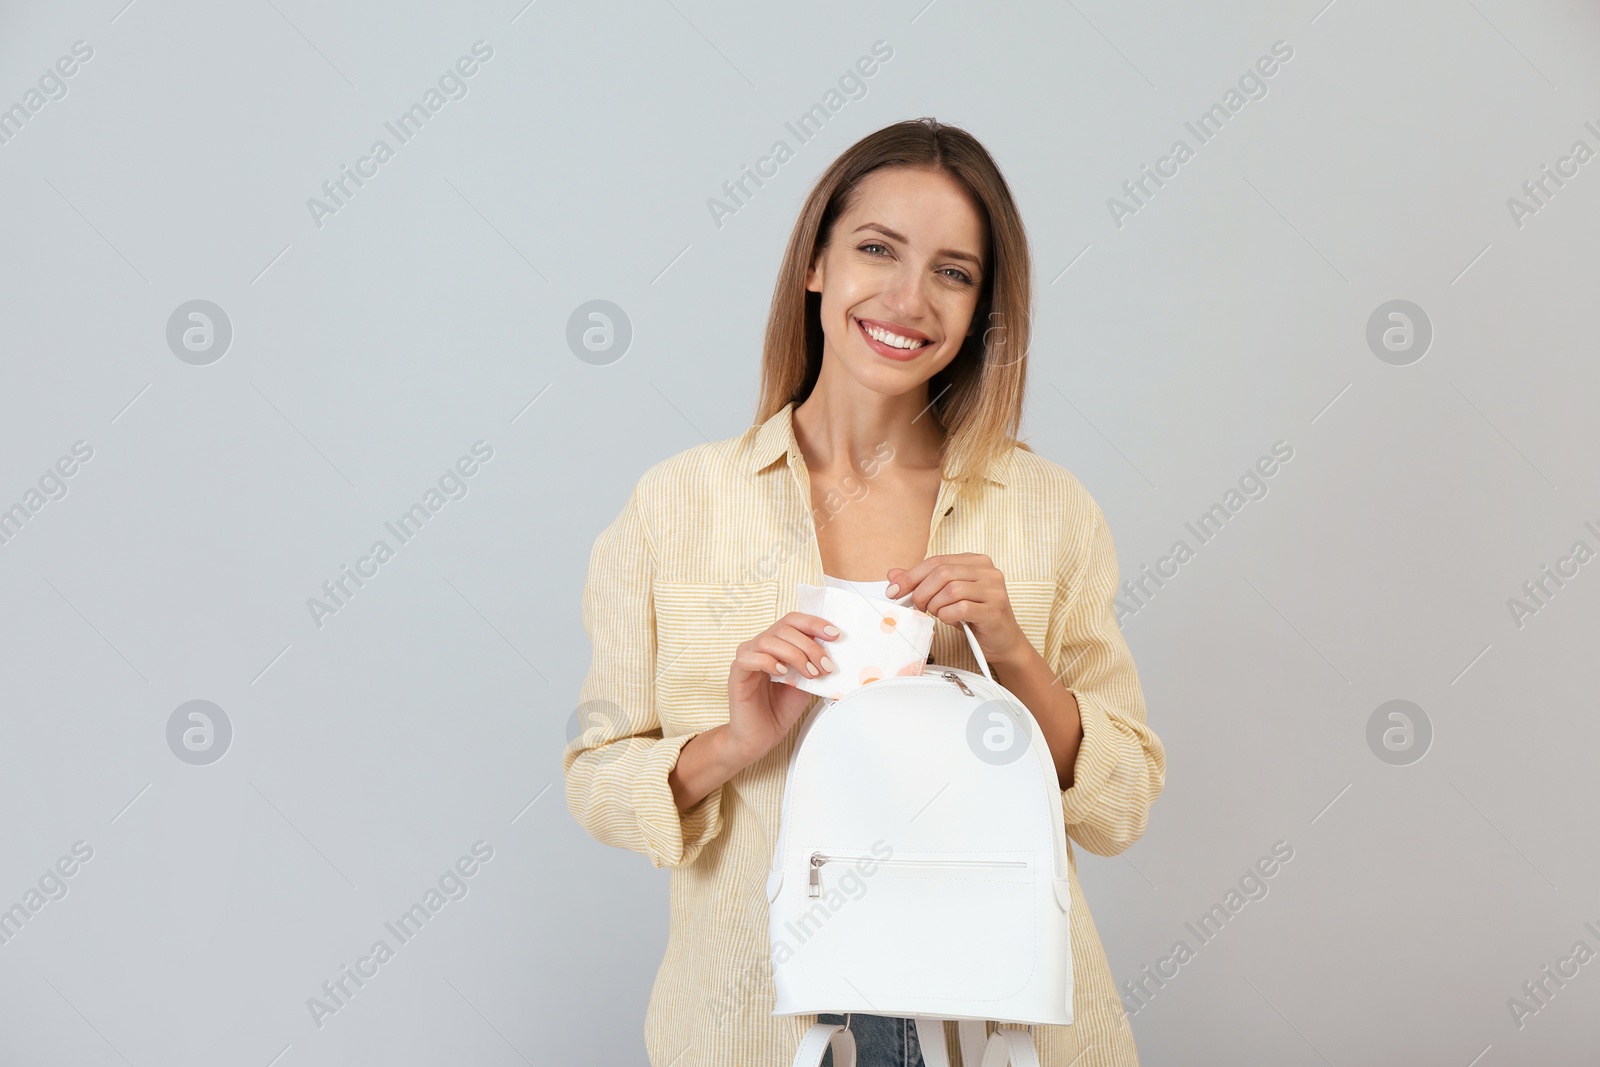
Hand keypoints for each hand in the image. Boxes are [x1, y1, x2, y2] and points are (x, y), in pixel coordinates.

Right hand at [724, 612, 838, 765]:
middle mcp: (759, 647)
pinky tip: (782, 673)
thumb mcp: (806, 683)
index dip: (814, 623)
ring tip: (810, 674)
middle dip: (810, 645)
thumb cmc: (780, 710)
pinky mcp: (736, 675)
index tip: (834, 634)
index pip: (793, 621)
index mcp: (776, 644)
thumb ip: (814, 665)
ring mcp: (746, 659)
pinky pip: (748, 658)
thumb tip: (834, 653)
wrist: (760, 738)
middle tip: (825, 666)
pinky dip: (768, 662)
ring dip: (794, 655)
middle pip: (784, 628)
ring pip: (768, 641)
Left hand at [886, 553, 1029, 665]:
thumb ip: (922, 583)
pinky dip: (947, 616)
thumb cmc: (975, 617)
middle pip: (942, 573)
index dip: (911, 576)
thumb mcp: (946, 597)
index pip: (937, 561)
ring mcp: (994, 590)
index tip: (894, 591)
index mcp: (975, 562)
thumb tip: (893, 575)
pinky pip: (961, 608)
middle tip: (918, 606)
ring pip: (951, 589)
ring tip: (937, 613)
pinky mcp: (994, 610)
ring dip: (935, 605)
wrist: (1003, 642)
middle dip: (921, 591)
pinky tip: (950, 620)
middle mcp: (988, 571)